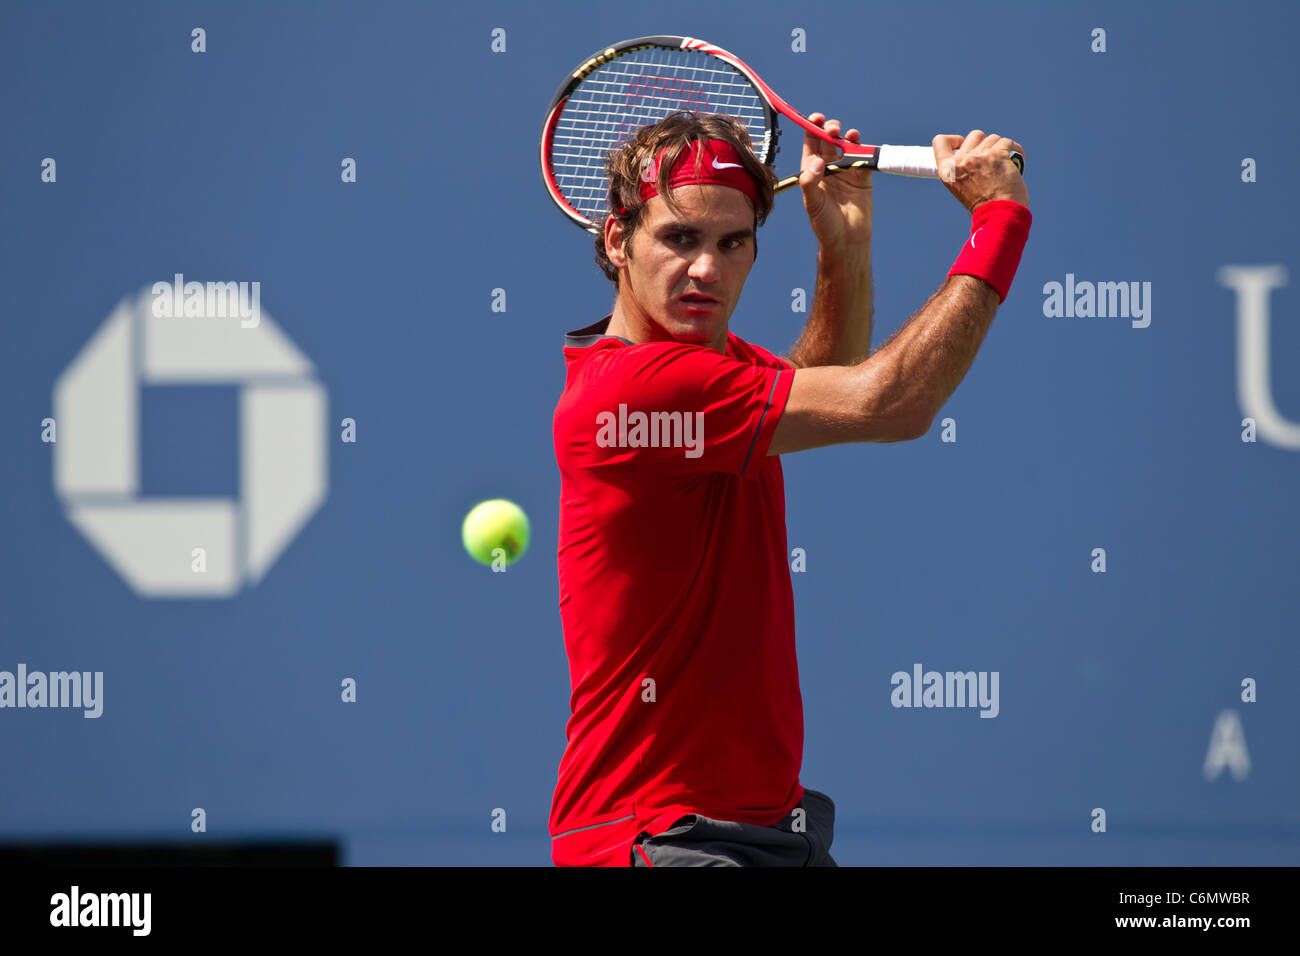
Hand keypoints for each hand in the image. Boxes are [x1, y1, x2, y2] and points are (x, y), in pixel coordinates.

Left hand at [798, 112, 872, 249]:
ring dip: (848, 135)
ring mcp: (846, 170)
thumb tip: (817, 160)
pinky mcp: (862, 176)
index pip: (811, 143)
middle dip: (830, 129)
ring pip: (847, 144)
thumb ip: (810, 181)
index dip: (812, 128)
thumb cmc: (825, 224)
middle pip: (829, 139)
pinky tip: (860, 146)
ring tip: (848, 135)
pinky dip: (864, 149)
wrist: (847, 239)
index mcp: (812, 170)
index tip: (816, 118)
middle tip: (832, 129)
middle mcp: (829, 167)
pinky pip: (864, 157)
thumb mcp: (813, 203)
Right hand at [932, 130, 1028, 213]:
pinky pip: (1008, 143)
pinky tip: (1015, 161)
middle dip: (985, 144)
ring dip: (1000, 148)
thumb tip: (973, 151)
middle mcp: (961, 161)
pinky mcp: (998, 154)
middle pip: (974, 135)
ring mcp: (980, 156)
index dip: (954, 140)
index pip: (940, 141)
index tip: (963, 145)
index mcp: (947, 171)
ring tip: (1004, 165)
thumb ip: (961, 169)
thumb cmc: (983, 205)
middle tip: (990, 161)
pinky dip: (1015, 150)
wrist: (999, 216)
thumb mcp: (961, 188)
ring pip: (993, 138)